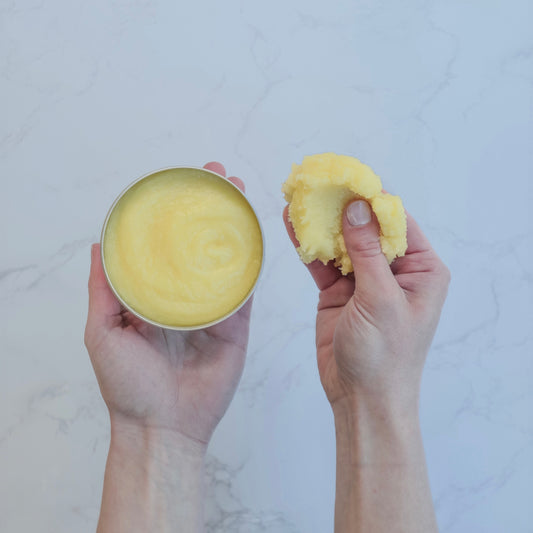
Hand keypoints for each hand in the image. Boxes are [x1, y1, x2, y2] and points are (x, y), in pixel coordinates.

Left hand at [85, 162, 251, 449]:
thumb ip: (104, 290)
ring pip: (226, 260)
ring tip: (239, 194)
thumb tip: (99, 244)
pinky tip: (254, 234)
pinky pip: (245, 290)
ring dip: (235, 226)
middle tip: (218, 176)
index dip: (172, 213)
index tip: (180, 182)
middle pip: (199, 244)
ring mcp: (212, 308)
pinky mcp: (236, 324)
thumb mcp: (103, 332)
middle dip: (210, 208)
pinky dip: (251, 263)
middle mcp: (183, 296)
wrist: (164, 427)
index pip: (164, 244)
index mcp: (153, 295)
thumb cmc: (127, 385)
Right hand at [283, 199, 449, 412]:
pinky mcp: (339, 292)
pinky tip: (293, 225)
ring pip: (342, 243)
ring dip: (321, 224)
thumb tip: (357, 207)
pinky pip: (323, 263)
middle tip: (318, 183)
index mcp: (421, 270)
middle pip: (366, 228)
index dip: (372, 200)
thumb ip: (367, 252)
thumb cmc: (384, 355)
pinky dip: (309, 246)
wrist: (361, 399)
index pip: (397, 222)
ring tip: (299, 198)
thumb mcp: (380, 299)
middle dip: (342, 208)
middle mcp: (394, 271)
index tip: (347, 178)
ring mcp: (364, 281)